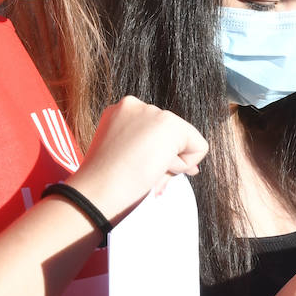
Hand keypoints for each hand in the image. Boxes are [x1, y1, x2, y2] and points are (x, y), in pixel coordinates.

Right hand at [67, 96, 207, 222]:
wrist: (98, 189)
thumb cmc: (106, 182)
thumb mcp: (126, 159)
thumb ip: (154, 154)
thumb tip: (192, 168)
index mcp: (120, 113)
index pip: (155, 134)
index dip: (154, 156)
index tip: (136, 170)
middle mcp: (135, 105)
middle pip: (171, 135)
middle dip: (164, 160)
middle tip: (141, 175)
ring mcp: (153, 112)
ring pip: (184, 141)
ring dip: (170, 163)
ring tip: (144, 172)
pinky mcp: (169, 124)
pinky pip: (198, 147)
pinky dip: (183, 165)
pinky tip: (156, 167)